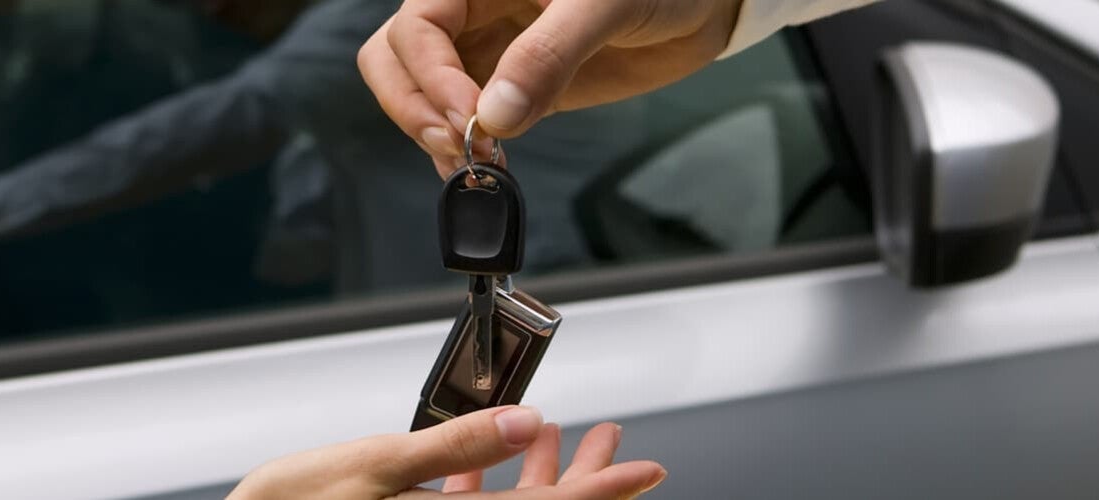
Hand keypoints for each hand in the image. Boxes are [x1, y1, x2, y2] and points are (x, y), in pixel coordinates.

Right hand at [227, 406, 666, 498]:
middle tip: (613, 441)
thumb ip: (454, 446)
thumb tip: (522, 422)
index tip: (647, 468)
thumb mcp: (375, 466)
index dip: (606, 489)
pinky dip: (484, 480)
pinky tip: (483, 458)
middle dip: (580, 473)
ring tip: (560, 434)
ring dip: (536, 471)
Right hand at [358, 0, 740, 177]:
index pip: (417, 27)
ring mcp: (489, 52)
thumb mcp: (603, 2)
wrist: (703, 4)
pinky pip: (465, 120)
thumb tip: (495, 116)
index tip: (469, 118)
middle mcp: (472, 12)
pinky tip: (487, 171)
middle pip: (395, 59)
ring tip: (477, 167)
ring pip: (420, 93)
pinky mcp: (515, 89)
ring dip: (432, 135)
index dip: (431, 76)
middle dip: (415, 107)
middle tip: (460, 146)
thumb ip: (548, 54)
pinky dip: (463, 150)